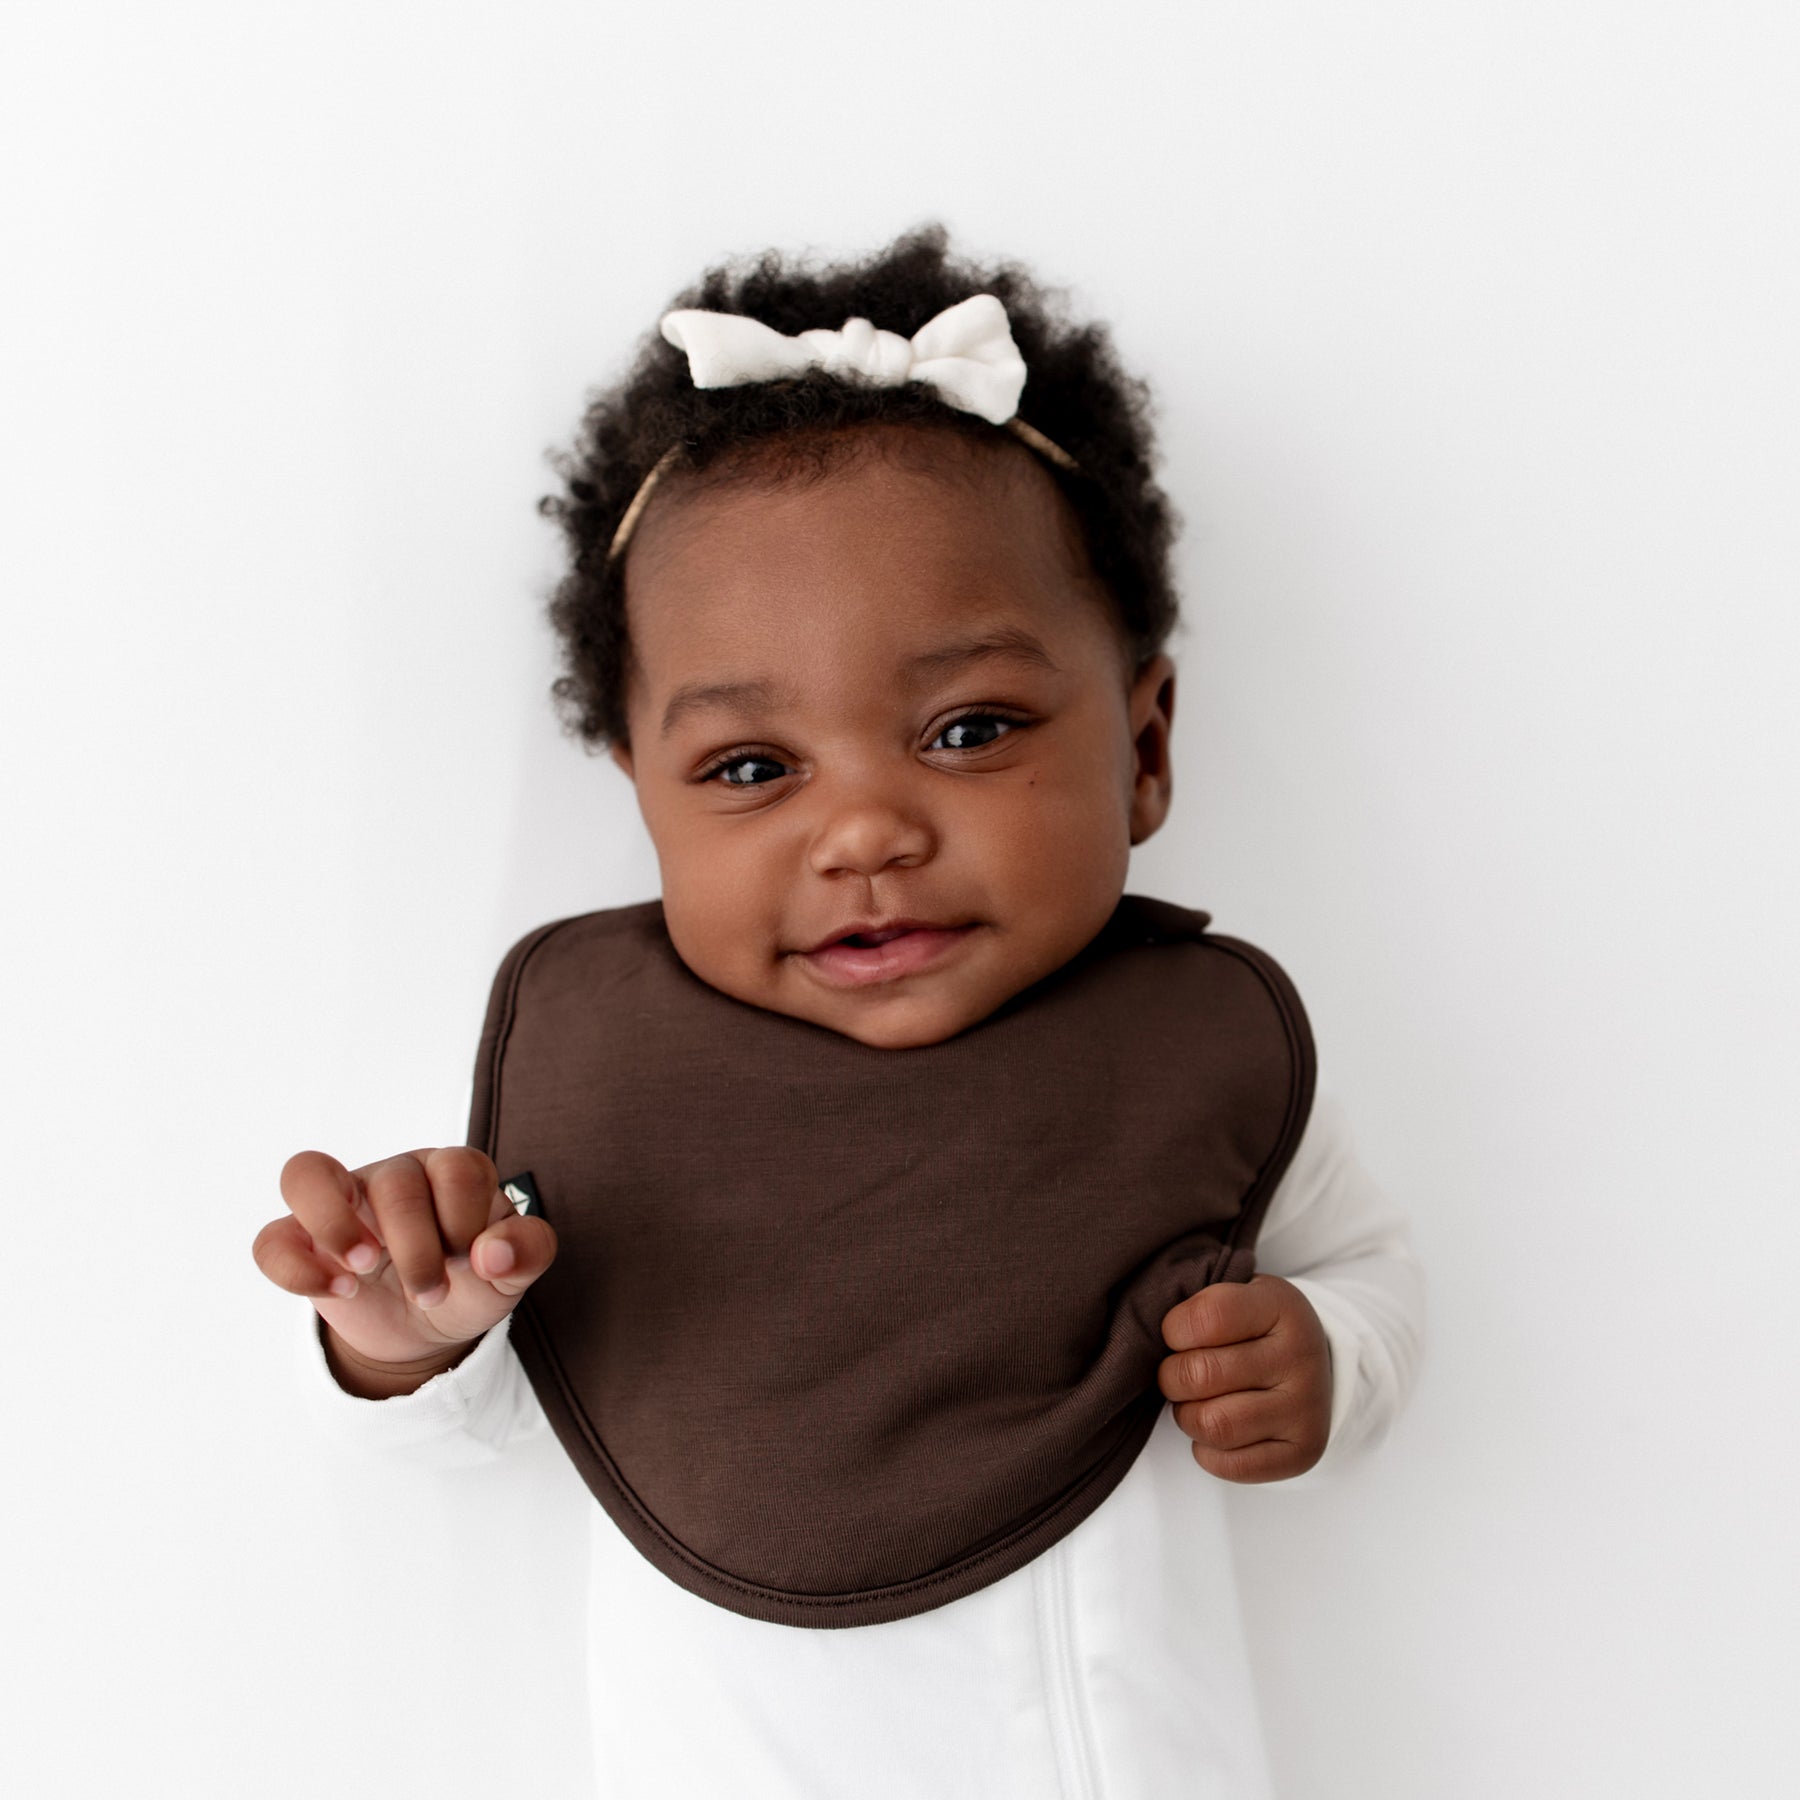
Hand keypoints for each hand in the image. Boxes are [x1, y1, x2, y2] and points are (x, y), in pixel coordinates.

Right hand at [252, 1147, 557, 1391]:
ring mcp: (341, 1204)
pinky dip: (297, 1267)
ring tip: (365, 1267)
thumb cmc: (471, 1281)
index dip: (465, 1217)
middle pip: (395, 1181)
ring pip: (308, 1174)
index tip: (472, 1263)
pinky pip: (271, 1239)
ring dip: (335, 1222)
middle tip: (433, 1291)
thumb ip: (527, 1251)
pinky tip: (338, 1291)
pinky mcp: (302, 1243)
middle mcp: (393, 1175)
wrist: (429, 1327)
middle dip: (418, 1247)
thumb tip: (494, 1253)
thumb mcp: (512, 1274)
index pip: (457, 1167)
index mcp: (450, 1171)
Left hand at [1157, 1275, 1330, 1482]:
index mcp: (1281, 1307)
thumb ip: (1197, 1308)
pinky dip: (1207, 1451)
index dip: (1175, 1329)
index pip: (1208, 1317)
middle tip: (1179, 1374)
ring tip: (1195, 1402)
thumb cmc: (1256, 1328)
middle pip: (1201, 1375)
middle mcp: (1300, 1357)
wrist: (1315, 1364)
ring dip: (1188, 1416)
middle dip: (1172, 1377)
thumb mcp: (1237, 1295)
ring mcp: (1306, 1408)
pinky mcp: (1302, 1452)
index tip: (1178, 1335)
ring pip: (1213, 1425)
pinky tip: (1216, 1430)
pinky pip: (1231, 1464)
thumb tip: (1145, 1335)